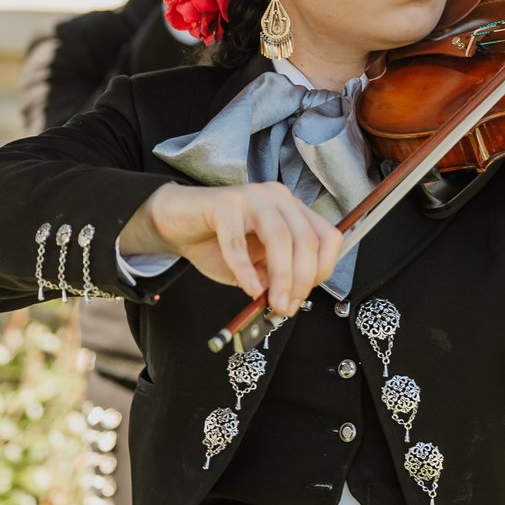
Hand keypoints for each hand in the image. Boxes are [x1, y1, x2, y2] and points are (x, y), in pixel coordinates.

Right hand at [119, 182, 343, 315]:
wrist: (177, 223)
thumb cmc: (218, 243)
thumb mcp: (254, 267)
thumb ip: (272, 279)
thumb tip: (288, 299)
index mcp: (292, 210)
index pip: (327, 237)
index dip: (322, 269)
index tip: (304, 296)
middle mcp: (277, 198)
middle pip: (306, 239)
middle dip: (301, 280)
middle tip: (286, 307)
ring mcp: (251, 197)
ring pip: (280, 237)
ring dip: (280, 276)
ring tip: (272, 303)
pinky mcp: (222, 204)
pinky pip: (237, 241)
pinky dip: (245, 269)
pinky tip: (248, 288)